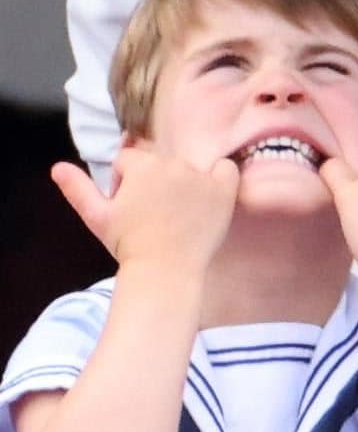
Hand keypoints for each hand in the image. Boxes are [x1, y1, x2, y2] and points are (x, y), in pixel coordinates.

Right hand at [52, 146, 239, 274]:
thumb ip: (78, 189)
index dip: (125, 182)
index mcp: (142, 166)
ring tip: (177, 213)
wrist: (164, 271)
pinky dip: (218, 177)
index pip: (130, 160)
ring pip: (189, 166)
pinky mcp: (224, 188)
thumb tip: (57, 167)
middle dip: (153, 181)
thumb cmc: (128, 245)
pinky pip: (225, 168)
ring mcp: (201, 175)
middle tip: (153, 212)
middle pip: (160, 162)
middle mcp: (174, 163)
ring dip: (182, 182)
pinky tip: (207, 199)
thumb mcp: (97, 217)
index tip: (129, 206)